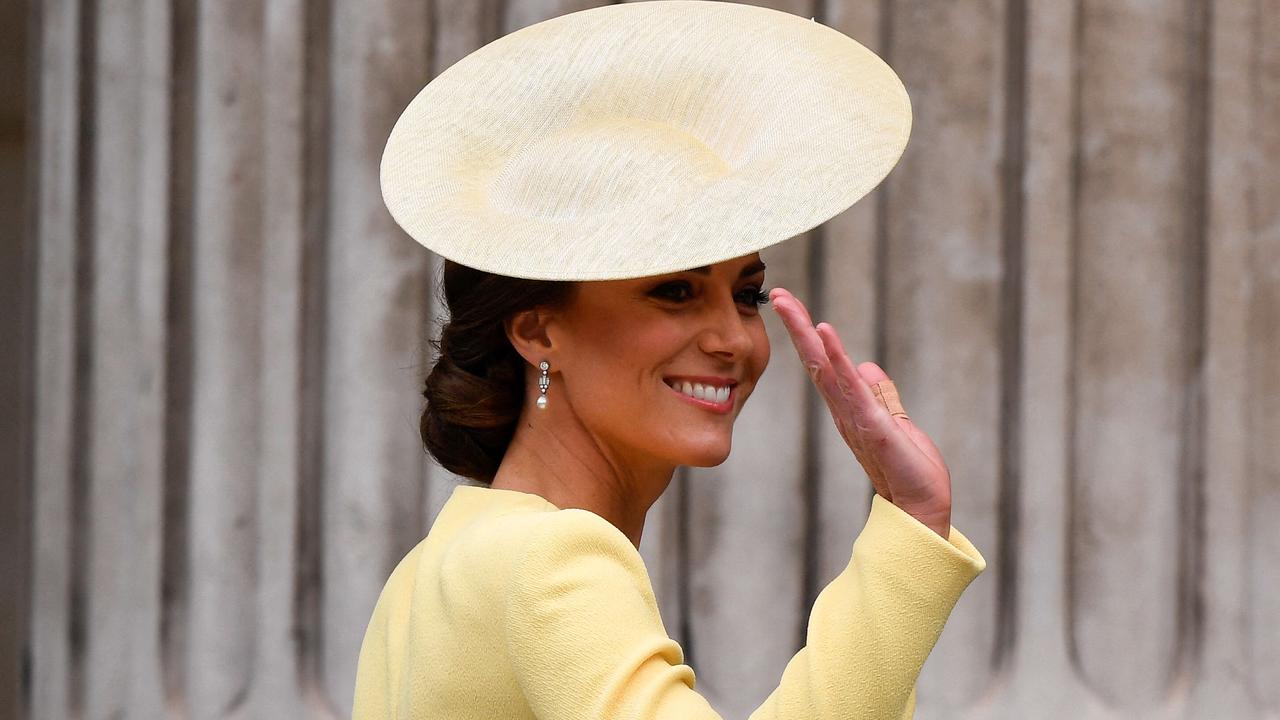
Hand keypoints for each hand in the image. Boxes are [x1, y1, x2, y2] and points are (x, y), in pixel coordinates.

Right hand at [768, 287, 952, 538]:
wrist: (921, 508)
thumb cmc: (910, 471)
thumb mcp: (897, 424)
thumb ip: (883, 396)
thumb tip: (869, 368)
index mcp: (849, 408)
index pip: (824, 364)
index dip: (807, 334)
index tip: (790, 304)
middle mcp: (844, 411)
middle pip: (815, 361)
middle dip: (797, 327)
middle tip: (778, 294)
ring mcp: (854, 417)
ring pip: (825, 369)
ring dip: (808, 336)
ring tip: (791, 307)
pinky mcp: (872, 424)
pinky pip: (850, 386)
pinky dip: (835, 358)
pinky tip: (824, 333)